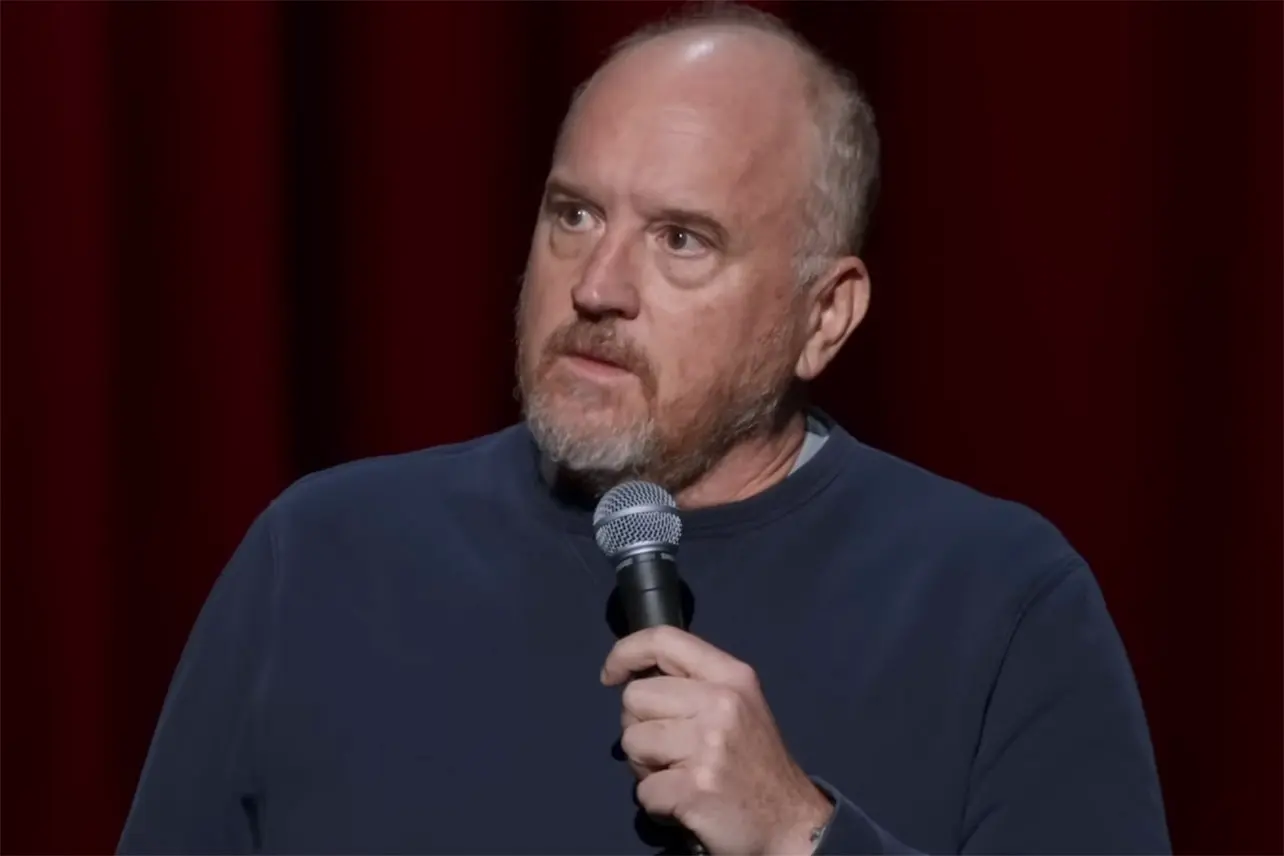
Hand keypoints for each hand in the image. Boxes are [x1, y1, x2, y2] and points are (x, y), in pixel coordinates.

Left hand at [601, 626, 833, 854]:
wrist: (792, 822)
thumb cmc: (756, 763)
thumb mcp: (739, 705)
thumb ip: (694, 685)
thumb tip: (635, 681)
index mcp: (730, 676)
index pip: (664, 640)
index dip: (626, 652)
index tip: (611, 675)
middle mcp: (720, 702)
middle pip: (635, 697)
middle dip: (639, 726)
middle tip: (669, 750)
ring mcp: (708, 745)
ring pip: (631, 743)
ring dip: (645, 767)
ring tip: (679, 776)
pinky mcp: (695, 787)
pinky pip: (643, 791)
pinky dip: (657, 803)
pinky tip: (685, 803)